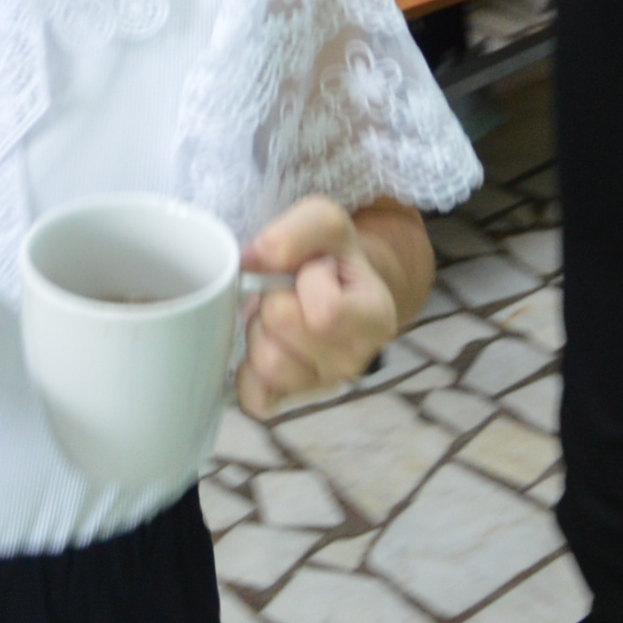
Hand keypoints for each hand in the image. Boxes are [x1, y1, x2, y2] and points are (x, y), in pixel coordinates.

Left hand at [237, 198, 403, 417]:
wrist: (335, 283)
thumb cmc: (331, 254)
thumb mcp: (325, 221)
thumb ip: (294, 232)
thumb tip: (252, 262)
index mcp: (375, 319)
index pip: (326, 311)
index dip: (306, 280)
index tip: (313, 271)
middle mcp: (354, 361)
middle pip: (285, 330)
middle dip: (274, 300)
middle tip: (287, 291)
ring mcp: (320, 385)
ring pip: (266, 363)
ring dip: (260, 330)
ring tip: (279, 316)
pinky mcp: (288, 400)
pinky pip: (253, 397)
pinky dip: (247, 371)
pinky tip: (266, 344)